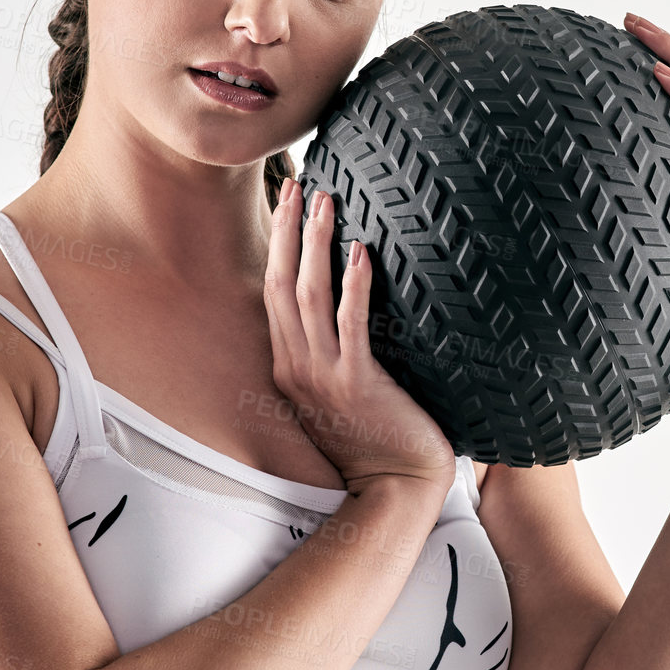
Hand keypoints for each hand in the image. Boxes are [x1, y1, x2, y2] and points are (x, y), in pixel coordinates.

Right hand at [264, 176, 458, 498]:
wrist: (395, 488)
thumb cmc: (377, 439)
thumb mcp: (338, 392)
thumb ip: (332, 351)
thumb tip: (346, 304)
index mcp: (288, 367)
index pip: (274, 292)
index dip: (280, 244)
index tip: (290, 201)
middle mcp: (297, 368)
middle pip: (282, 284)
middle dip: (289, 230)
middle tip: (300, 181)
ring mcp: (323, 377)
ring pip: (309, 296)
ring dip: (316, 244)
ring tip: (327, 200)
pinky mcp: (356, 385)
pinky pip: (351, 325)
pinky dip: (352, 285)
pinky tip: (360, 252)